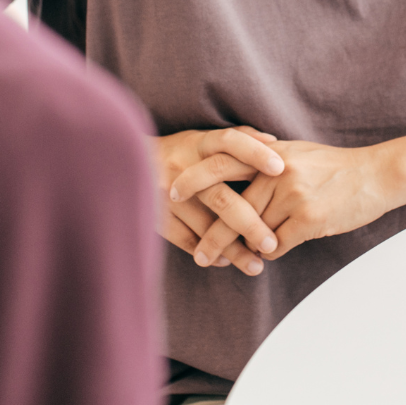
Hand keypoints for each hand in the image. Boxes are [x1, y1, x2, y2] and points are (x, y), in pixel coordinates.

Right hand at [152, 128, 286, 274]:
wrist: (125, 164)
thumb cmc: (180, 153)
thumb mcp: (202, 139)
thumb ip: (237, 139)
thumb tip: (274, 142)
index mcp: (198, 144)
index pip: (229, 142)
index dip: (255, 152)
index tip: (281, 168)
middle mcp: (182, 167)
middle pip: (221, 198)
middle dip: (250, 224)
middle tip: (272, 244)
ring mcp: (167, 195)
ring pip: (206, 227)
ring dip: (233, 249)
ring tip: (256, 265)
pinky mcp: (156, 216)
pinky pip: (187, 240)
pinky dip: (208, 253)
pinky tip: (226, 261)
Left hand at [193, 137, 402, 264]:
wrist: (375, 174)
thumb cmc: (335, 167)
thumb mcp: (296, 154)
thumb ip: (264, 163)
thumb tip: (234, 180)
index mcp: (270, 155)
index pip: (221, 163)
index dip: (193, 179)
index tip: (172, 194)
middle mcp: (277, 172)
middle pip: (231, 209)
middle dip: (213, 236)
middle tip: (199, 256)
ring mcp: (292, 196)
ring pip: (252, 232)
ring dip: (241, 250)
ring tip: (224, 262)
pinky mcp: (308, 219)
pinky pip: (276, 245)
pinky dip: (269, 253)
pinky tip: (268, 255)